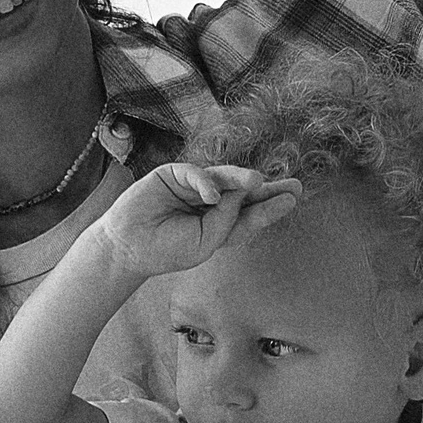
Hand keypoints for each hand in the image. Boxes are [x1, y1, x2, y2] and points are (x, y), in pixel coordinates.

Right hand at [102, 162, 303, 277]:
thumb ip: (228, 219)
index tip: (293, 198)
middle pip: (244, 191)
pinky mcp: (173, 175)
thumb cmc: (168, 249)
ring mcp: (192, 186)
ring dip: (241, 179)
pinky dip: (205, 183)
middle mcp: (210, 201)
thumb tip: (243, 190)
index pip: (251, 211)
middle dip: (267, 188)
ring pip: (224, 177)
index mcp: (221, 221)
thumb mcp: (208, 242)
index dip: (271, 205)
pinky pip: (195, 173)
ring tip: (258, 182)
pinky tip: (213, 197)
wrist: (129, 247)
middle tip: (293, 185)